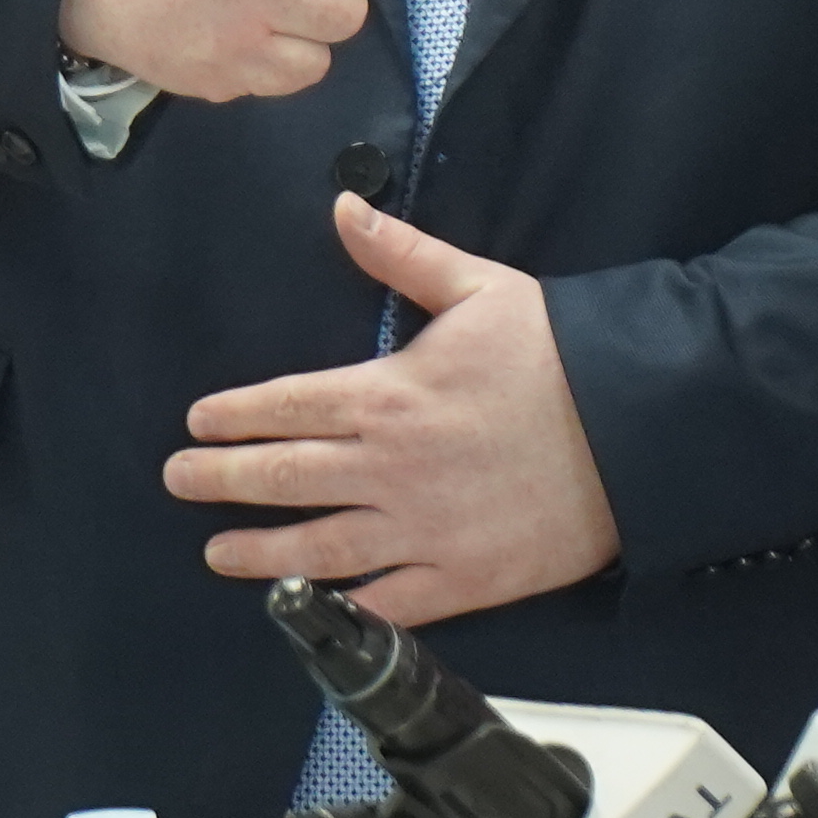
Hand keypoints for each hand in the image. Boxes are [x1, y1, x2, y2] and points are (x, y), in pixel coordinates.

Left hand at [165, 194, 621, 626]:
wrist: (639, 426)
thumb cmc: (561, 352)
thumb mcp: (478, 287)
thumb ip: (401, 254)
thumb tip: (343, 207)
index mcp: (387, 395)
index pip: (286, 406)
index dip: (235, 417)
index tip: (198, 422)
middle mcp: (389, 468)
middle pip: (283, 478)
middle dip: (222, 480)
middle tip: (179, 482)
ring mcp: (421, 531)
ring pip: (318, 549)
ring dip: (259, 552)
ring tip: (218, 554)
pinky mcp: (462, 579)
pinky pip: (387, 604)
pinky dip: (341, 610)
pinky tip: (306, 610)